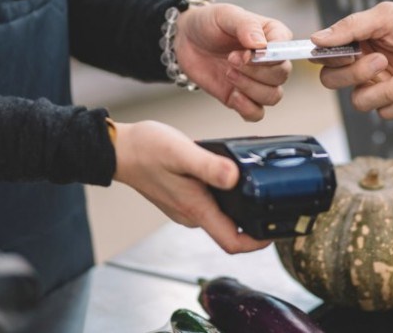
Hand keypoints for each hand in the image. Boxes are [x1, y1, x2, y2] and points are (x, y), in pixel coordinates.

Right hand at [112, 120, 269, 253]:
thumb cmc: (144, 150)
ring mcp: (185, 208)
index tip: (276, 231)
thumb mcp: (181, 153)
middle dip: (254, 223)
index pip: (233, 242)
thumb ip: (209, 166)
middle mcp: (191, 215)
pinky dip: (225, 197)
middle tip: (274, 204)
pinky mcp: (181, 198)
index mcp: (195, 209)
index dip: (258, 243)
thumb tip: (236, 178)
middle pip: (230, 232)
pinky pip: (210, 205)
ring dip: (240, 208)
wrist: (116, 149)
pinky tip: (228, 176)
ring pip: (221, 217)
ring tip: (257, 187)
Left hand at [174, 3, 292, 121]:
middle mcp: (271, 60)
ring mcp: (258, 81)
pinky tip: (232, 94)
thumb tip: (261, 45)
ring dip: (250, 88)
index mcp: (274, 36)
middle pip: (281, 75)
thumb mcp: (226, 15)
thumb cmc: (210, 23)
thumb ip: (246, 26)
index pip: (286, 51)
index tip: (247, 52)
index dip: (269, 56)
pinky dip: (246, 108)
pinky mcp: (243, 97)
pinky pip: (257, 113)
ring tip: (228, 73)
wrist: (186, 39)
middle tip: (231, 60)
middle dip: (255, 71)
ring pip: (273, 97)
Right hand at [310, 2, 392, 118]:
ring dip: (386, 90)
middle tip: (380, 60)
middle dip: (356, 75)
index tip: (349, 53)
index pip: (324, 57)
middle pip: (333, 82)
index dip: (329, 59)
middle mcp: (362, 65)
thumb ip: (351, 27)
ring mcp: (379, 85)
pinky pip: (386, 112)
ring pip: (359, 102)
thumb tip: (316, 38)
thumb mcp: (387, 17)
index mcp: (355, 41)